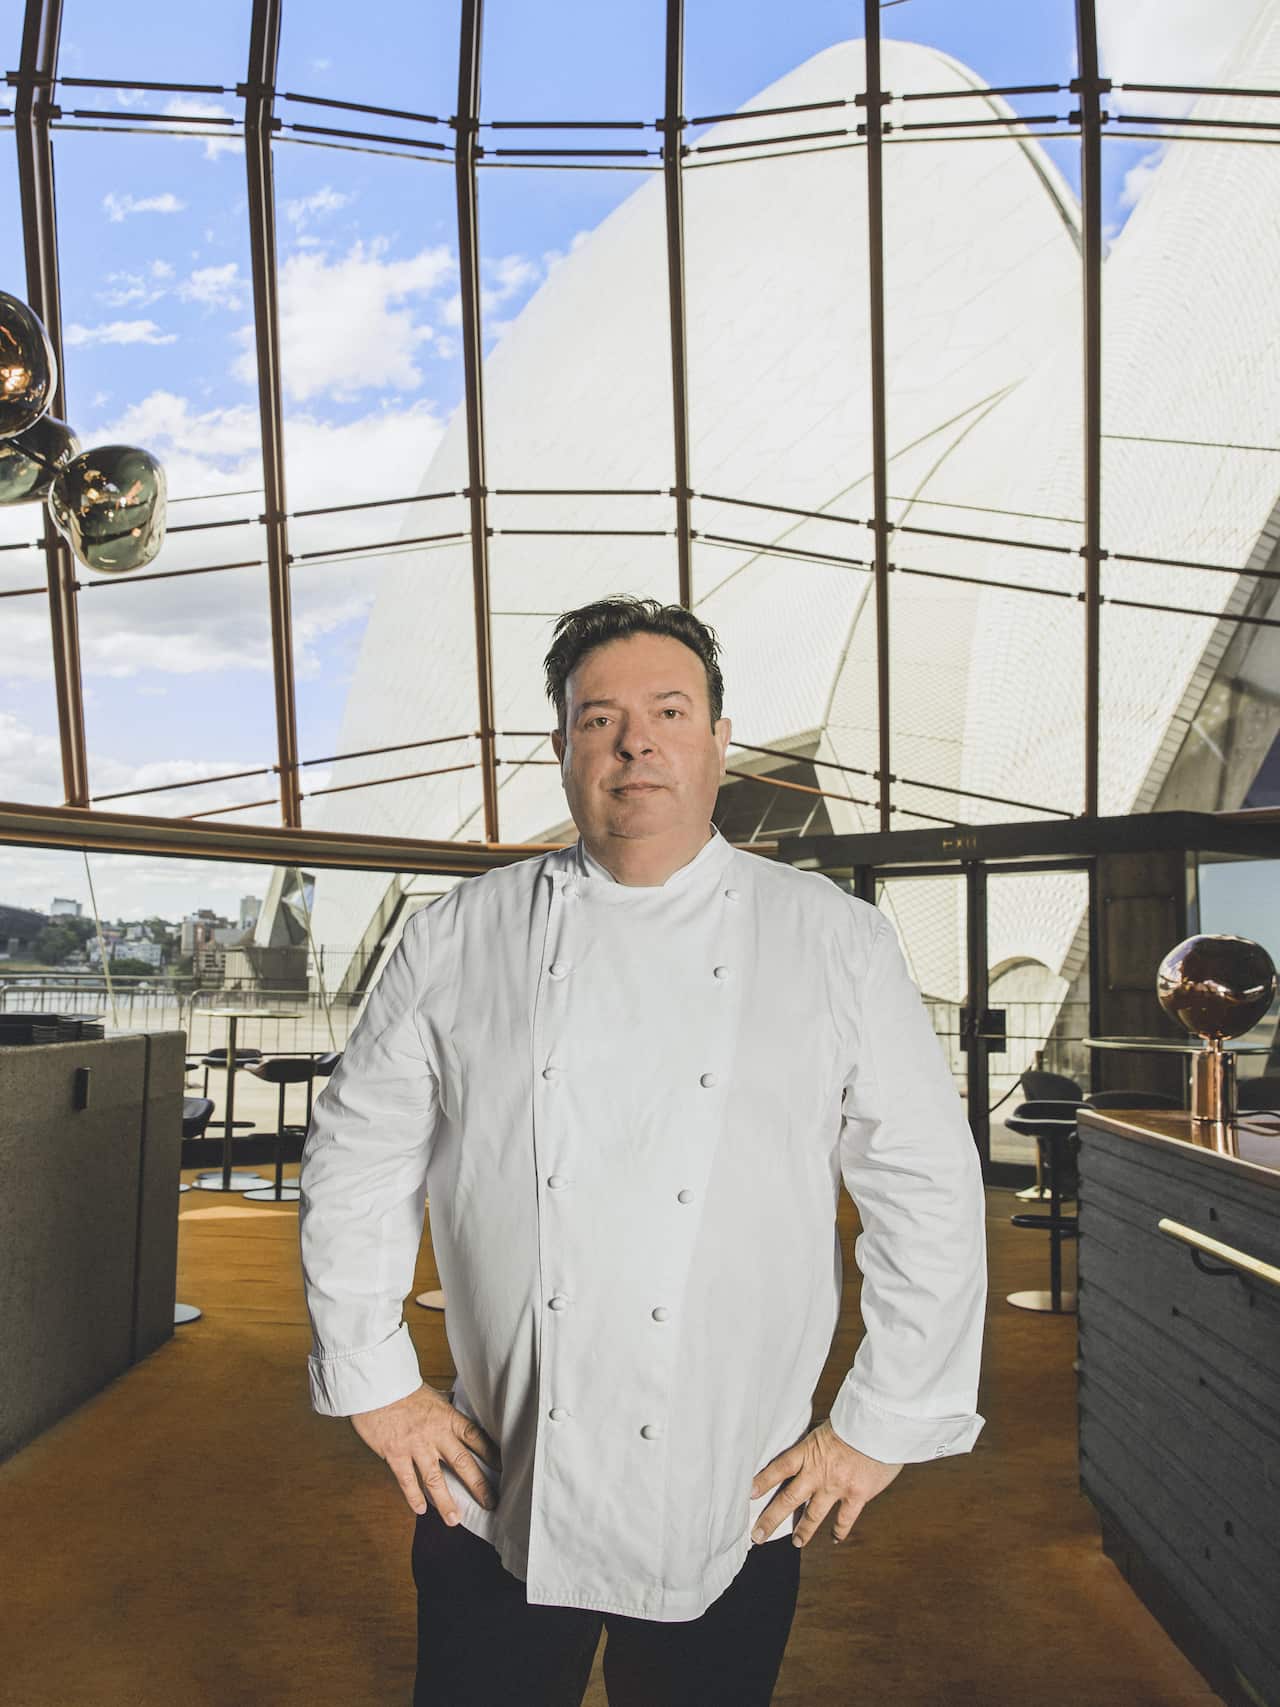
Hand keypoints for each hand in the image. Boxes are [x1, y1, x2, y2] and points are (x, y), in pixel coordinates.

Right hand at [350, 1383, 501, 1521]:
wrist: (376, 1385)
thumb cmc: (403, 1388)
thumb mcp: (431, 1393)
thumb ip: (444, 1402)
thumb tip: (454, 1399)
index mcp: (447, 1417)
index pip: (475, 1437)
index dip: (491, 1453)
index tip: (503, 1468)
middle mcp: (435, 1434)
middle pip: (462, 1462)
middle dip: (478, 1485)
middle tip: (491, 1503)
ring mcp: (415, 1445)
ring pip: (435, 1479)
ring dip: (446, 1501)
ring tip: (454, 1520)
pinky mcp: (395, 1453)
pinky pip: (407, 1480)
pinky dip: (414, 1496)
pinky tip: (420, 1509)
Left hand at [749, 1418, 901, 1547]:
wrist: (881, 1424)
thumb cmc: (854, 1419)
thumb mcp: (825, 1426)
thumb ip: (813, 1442)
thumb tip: (802, 1446)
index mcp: (808, 1451)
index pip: (778, 1468)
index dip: (762, 1482)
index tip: (748, 1495)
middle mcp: (818, 1472)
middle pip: (788, 1499)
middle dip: (770, 1519)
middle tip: (757, 1535)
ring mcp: (837, 1486)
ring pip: (813, 1515)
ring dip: (802, 1531)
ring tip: (796, 1542)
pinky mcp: (857, 1495)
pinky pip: (844, 1519)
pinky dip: (839, 1530)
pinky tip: (835, 1538)